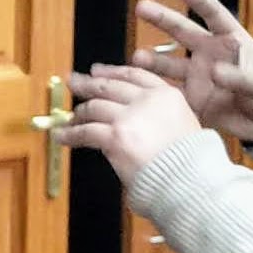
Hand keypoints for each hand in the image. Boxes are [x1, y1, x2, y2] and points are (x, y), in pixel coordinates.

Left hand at [55, 62, 200, 190]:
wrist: (189, 181)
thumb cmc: (190, 163)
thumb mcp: (185, 125)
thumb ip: (161, 114)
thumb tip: (137, 116)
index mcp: (166, 94)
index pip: (133, 75)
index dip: (112, 71)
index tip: (98, 71)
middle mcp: (146, 100)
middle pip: (109, 86)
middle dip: (87, 84)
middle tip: (74, 82)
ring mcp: (129, 117)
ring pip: (94, 108)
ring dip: (78, 113)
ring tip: (70, 118)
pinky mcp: (114, 137)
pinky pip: (85, 132)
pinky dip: (69, 134)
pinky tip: (62, 136)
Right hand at [132, 0, 252, 146]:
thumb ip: (239, 76)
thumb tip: (214, 72)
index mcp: (230, 41)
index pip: (214, 16)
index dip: (199, 1)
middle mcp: (209, 54)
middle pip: (182, 31)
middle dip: (162, 19)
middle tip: (141, 7)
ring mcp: (198, 77)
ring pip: (169, 64)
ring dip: (152, 60)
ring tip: (136, 58)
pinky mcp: (192, 100)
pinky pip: (169, 94)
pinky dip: (153, 91)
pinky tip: (138, 87)